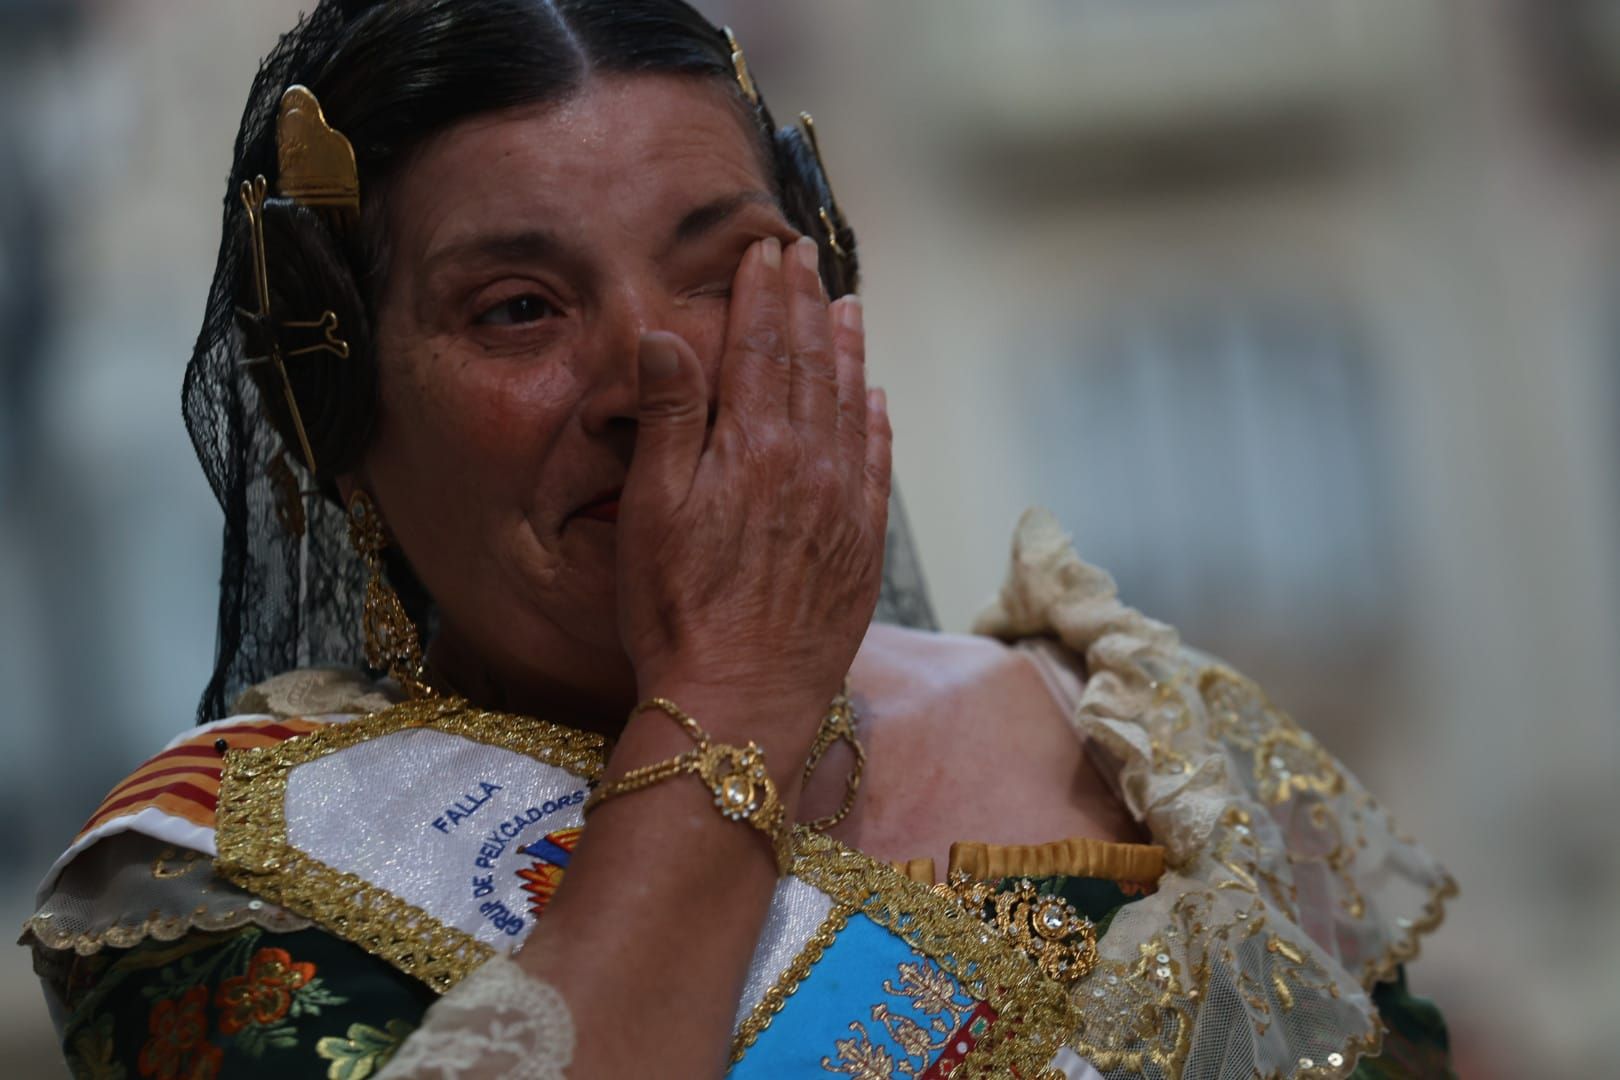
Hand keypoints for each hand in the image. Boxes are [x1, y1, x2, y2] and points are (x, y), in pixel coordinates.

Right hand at [616, 235, 889, 751]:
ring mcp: (843, 505)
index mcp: (754, 447)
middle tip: (805, 259)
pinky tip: (874, 400)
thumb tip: (669, 336)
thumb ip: (667, 417)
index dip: (763, 293)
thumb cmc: (677, 611)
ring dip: (847, 351)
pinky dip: (876, 423)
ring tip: (848, 307)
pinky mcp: (861, 546)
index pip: (761, 347)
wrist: (740, 699)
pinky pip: (876, 465)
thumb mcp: (653, 510)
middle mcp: (810, 464)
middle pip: (810, 365)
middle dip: (806, 304)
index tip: (766, 249)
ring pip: (850, 406)